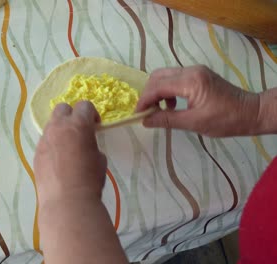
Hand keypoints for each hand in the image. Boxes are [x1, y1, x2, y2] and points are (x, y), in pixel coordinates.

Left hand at [34, 101, 106, 205]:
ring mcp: (44, 140)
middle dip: (72, 115)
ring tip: (67, 148)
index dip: (92, 114)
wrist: (67, 201)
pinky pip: (45, 141)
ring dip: (60, 130)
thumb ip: (91, 144)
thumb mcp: (99, 158)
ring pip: (51, 125)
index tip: (95, 126)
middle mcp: (58, 127)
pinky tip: (58, 161)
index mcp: (78, 125)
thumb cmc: (89, 180)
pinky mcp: (36, 153)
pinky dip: (52, 145)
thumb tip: (85, 144)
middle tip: (79, 131)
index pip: (85, 106)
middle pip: (63, 108)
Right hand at [136, 65, 260, 136]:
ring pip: (165, 76)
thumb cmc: (225, 120)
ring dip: (158, 92)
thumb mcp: (194, 123)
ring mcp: (196, 71)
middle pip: (158, 76)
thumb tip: (145, 120)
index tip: (138, 114)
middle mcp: (191, 71)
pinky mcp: (199, 75)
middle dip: (149, 94)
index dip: (144, 100)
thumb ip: (167, 120)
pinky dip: (167, 90)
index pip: (158, 86)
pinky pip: (175, 78)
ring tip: (160, 110)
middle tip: (147, 112)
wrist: (251, 112)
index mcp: (190, 81)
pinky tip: (172, 105)